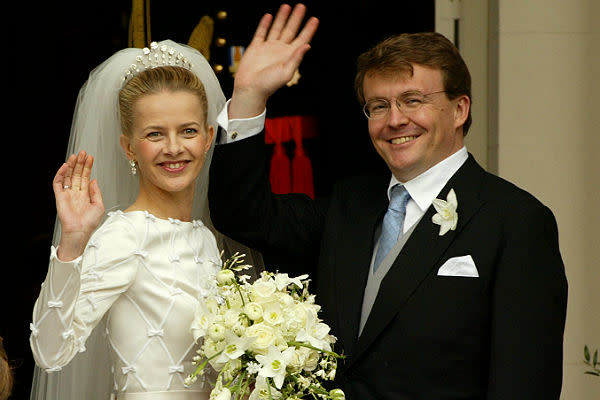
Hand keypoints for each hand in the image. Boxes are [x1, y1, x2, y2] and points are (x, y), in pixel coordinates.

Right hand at [53, 150, 104, 260]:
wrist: (80, 230)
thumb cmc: (90, 222)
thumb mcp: (99, 205)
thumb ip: (96, 192)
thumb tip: (93, 179)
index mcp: (85, 194)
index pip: (85, 177)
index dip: (88, 167)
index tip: (90, 158)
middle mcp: (76, 192)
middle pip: (76, 174)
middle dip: (80, 163)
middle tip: (83, 153)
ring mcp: (67, 194)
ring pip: (68, 176)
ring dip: (71, 165)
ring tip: (75, 156)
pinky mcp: (59, 196)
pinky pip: (58, 183)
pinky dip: (60, 174)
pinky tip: (66, 166)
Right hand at [229, 3, 318, 118]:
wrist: (250, 89)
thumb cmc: (268, 85)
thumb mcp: (286, 72)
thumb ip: (296, 58)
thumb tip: (307, 45)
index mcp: (289, 56)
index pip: (302, 39)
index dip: (309, 29)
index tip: (315, 19)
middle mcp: (280, 50)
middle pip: (291, 30)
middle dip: (296, 18)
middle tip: (301, 6)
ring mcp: (268, 48)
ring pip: (277, 29)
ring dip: (282, 18)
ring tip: (287, 6)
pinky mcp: (256, 48)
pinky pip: (261, 33)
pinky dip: (265, 24)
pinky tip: (269, 16)